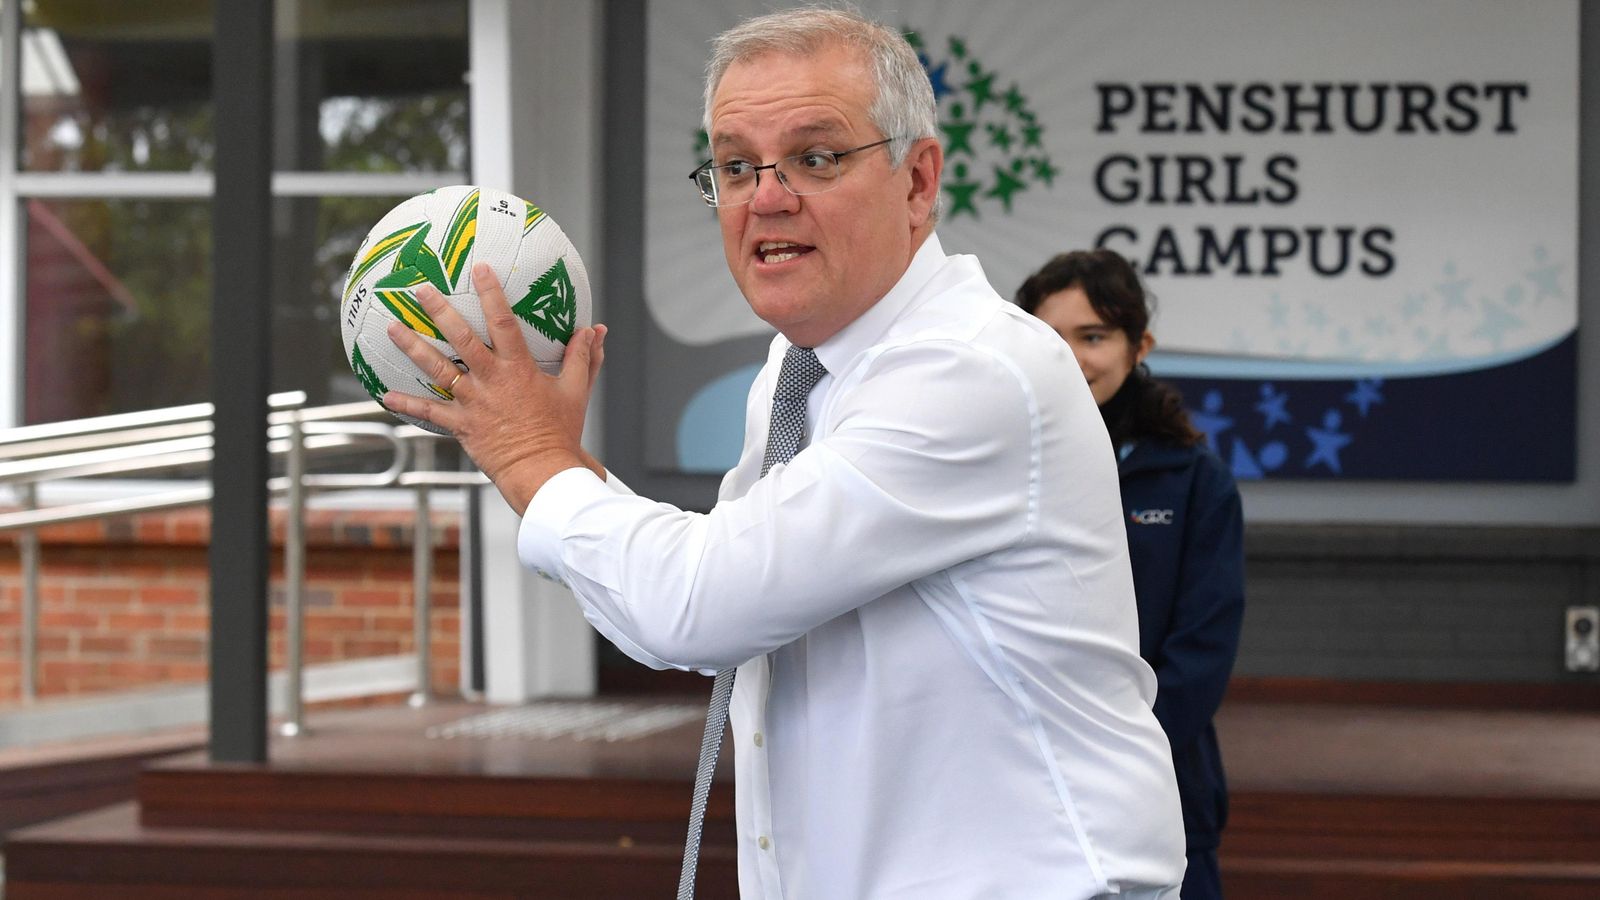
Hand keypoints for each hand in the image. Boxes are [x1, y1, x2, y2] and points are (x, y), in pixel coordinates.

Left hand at [383, 261, 607, 514]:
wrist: (542, 471)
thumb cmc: (560, 432)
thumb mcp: (577, 391)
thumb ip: (584, 357)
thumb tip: (595, 331)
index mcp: (518, 368)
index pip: (503, 322)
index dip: (491, 294)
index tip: (480, 269)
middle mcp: (491, 380)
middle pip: (461, 339)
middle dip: (439, 311)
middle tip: (420, 289)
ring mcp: (473, 402)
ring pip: (437, 370)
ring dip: (412, 347)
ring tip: (392, 327)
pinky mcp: (461, 425)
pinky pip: (430, 412)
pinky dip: (407, 403)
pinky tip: (384, 394)